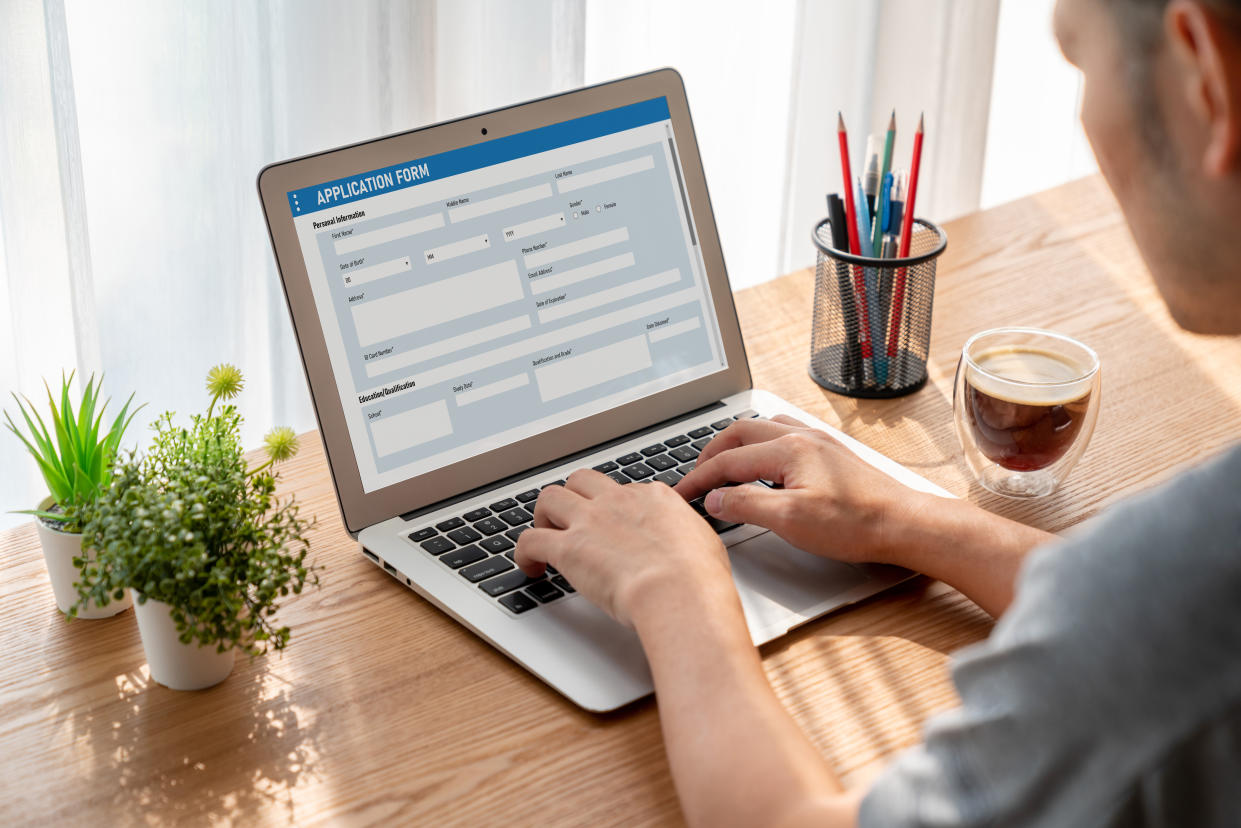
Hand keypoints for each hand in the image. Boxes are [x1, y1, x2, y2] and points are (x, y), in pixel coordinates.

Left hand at [515, 469, 733, 627]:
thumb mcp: (703, 542)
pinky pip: (529, 539)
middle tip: (571, 522)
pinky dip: (524, 552)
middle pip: (581, 480)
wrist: (678, 591)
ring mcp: (590, 521)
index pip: (623, 491)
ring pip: (549, 498)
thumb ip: (686, 535)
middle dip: (573, 497)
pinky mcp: (567, 548)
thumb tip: (686, 543)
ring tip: (545, 538)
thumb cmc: (698, 577)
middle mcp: (618, 501)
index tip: (612, 526)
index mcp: (653, 498)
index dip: (613, 508)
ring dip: (544, 517)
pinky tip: (531, 567)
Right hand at [674, 415, 934, 564]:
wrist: (904, 523)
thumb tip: (715, 500)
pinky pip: (782, 433)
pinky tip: (762, 459)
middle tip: (694, 476)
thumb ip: (747, 506)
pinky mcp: (829, 452)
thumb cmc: (856, 523)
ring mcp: (817, 442)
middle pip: (739, 433)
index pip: (728, 461)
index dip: (699, 479)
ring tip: (720, 464)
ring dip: (734, 443)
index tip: (681, 494)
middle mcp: (801, 437)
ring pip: (761, 428)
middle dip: (710, 453)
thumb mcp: (791, 521)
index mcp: (787, 450)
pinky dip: (759, 443)